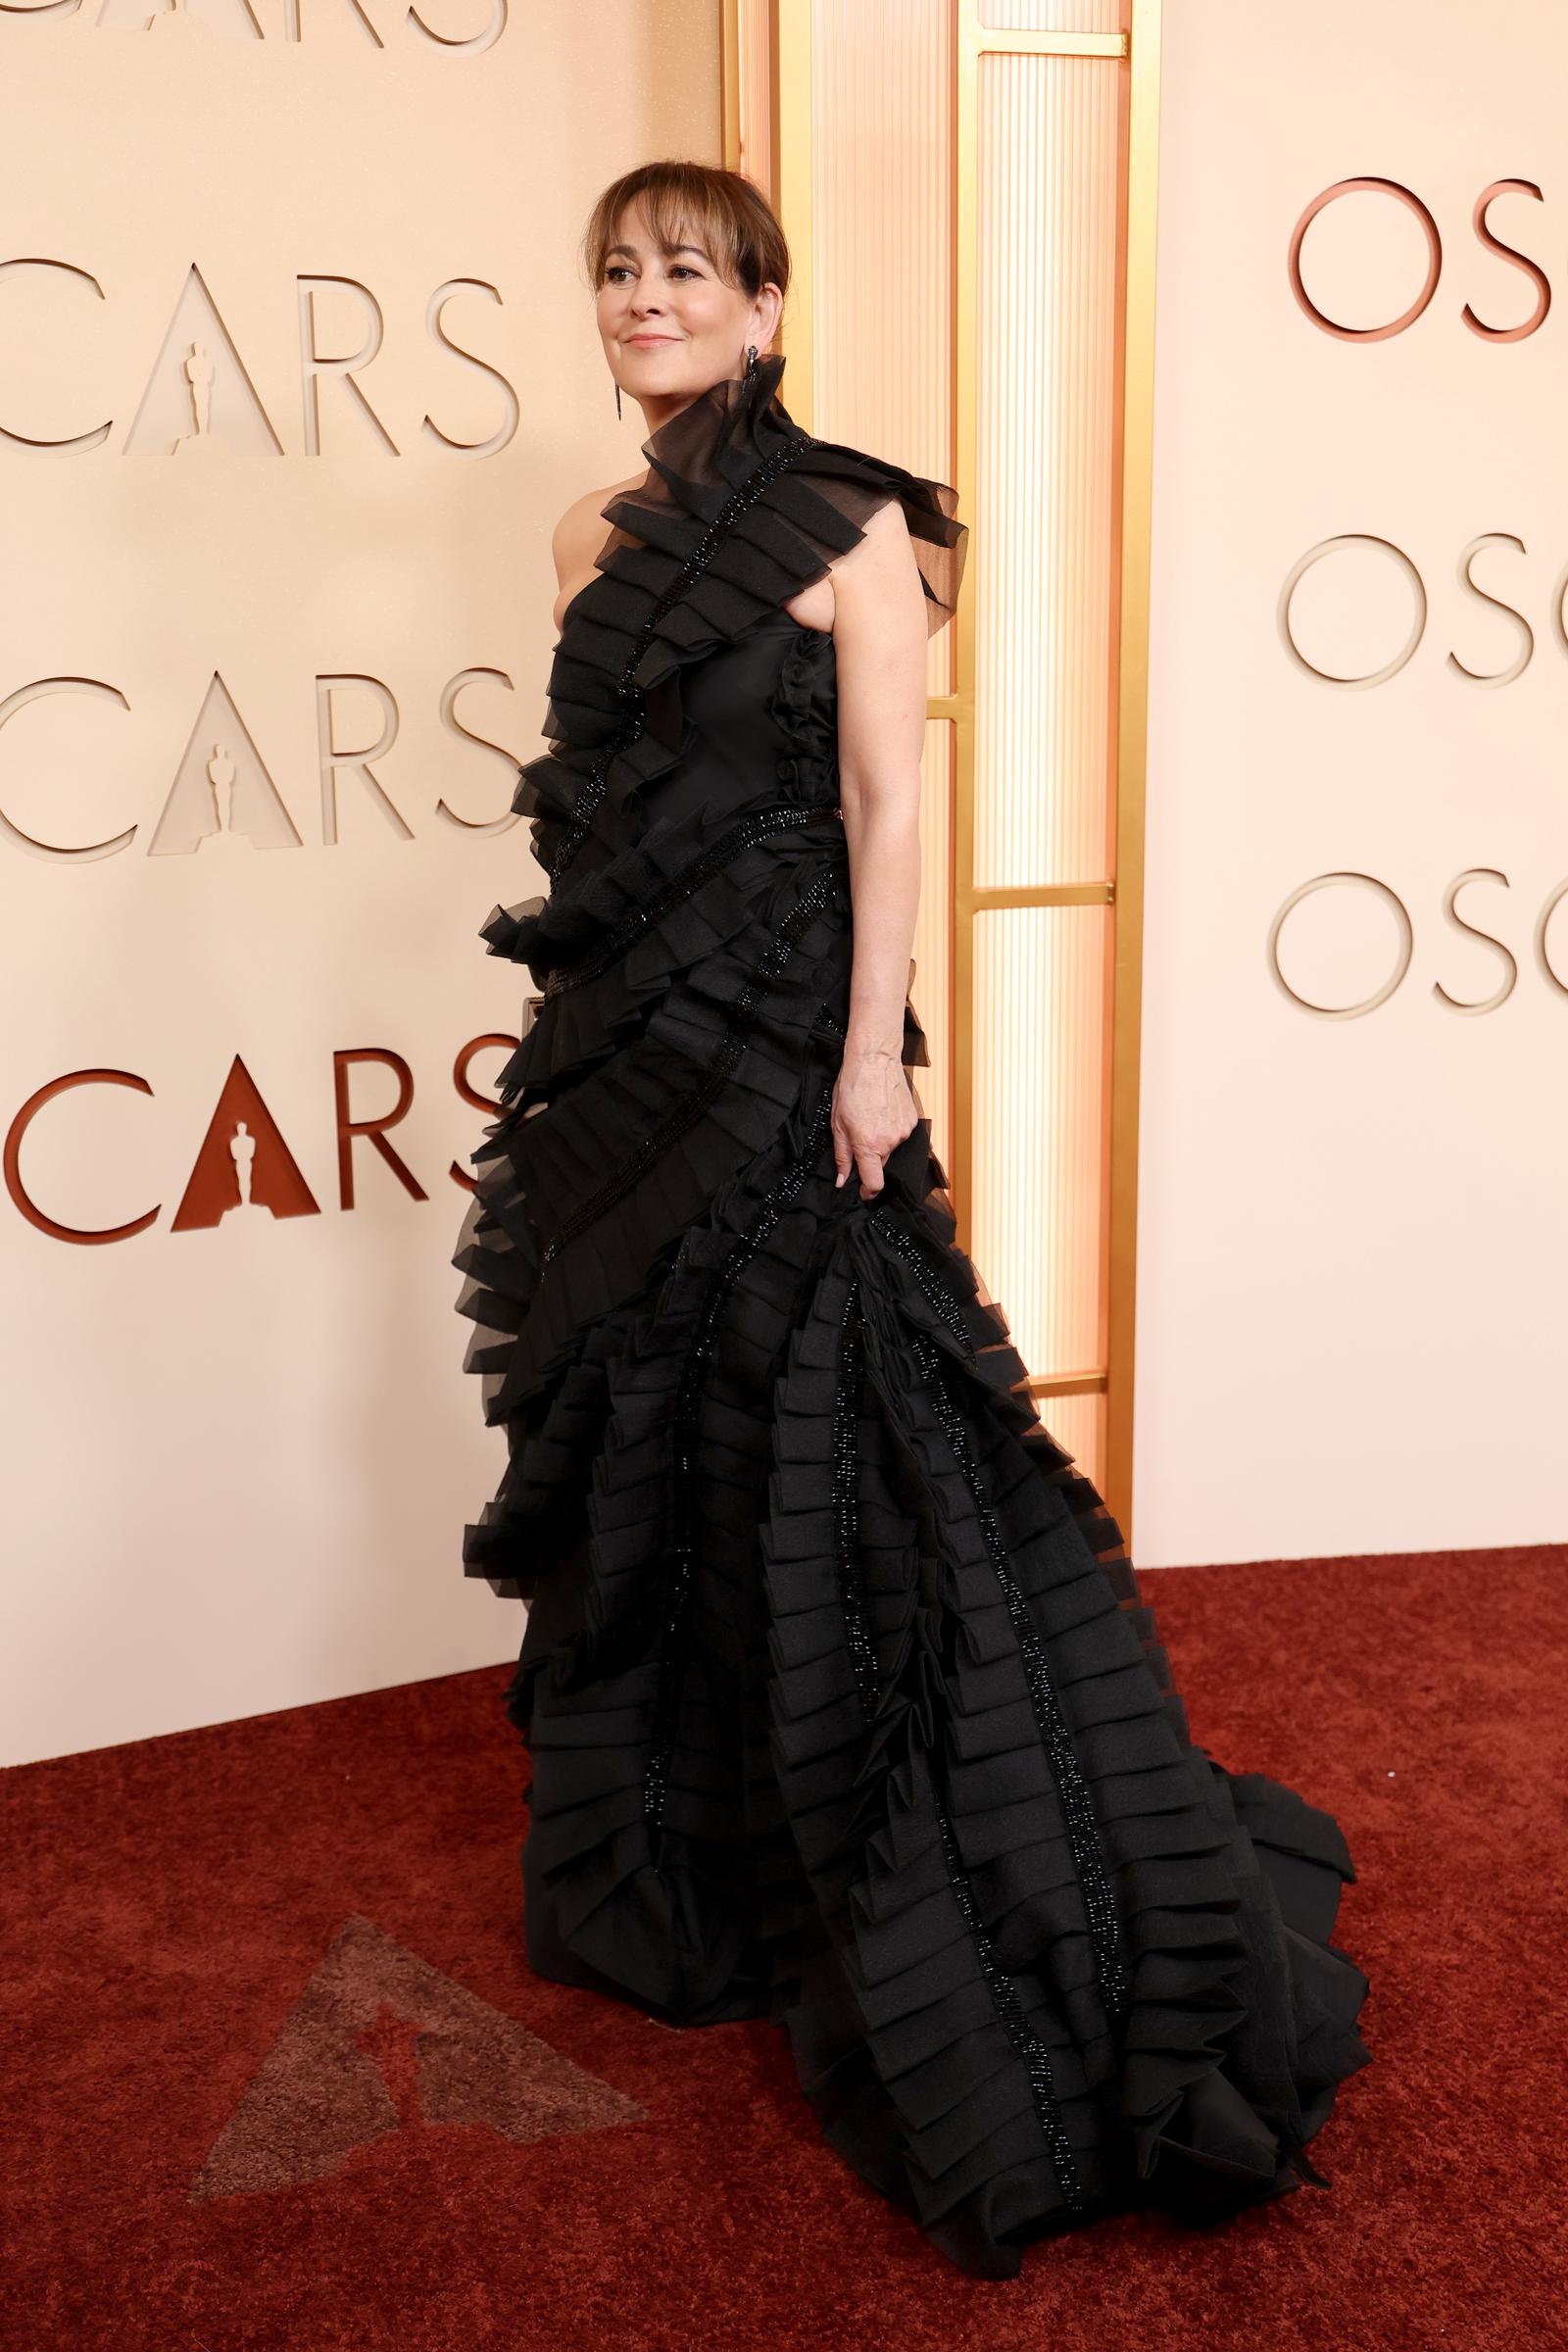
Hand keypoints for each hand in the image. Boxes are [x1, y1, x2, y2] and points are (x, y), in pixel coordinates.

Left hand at [831, 1044, 916, 1198]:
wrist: (875, 1061)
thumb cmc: (852, 1088)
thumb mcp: (838, 1124)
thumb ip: (842, 1156)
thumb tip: (842, 1179)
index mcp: (869, 1145)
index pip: (874, 1183)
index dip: (867, 1192)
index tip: (862, 1191)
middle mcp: (890, 1142)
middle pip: (880, 1164)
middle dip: (869, 1158)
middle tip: (858, 1136)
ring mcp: (904, 1131)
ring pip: (890, 1148)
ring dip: (880, 1141)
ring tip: (870, 1118)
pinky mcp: (912, 1121)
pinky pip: (899, 1134)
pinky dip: (890, 1129)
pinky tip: (882, 1112)